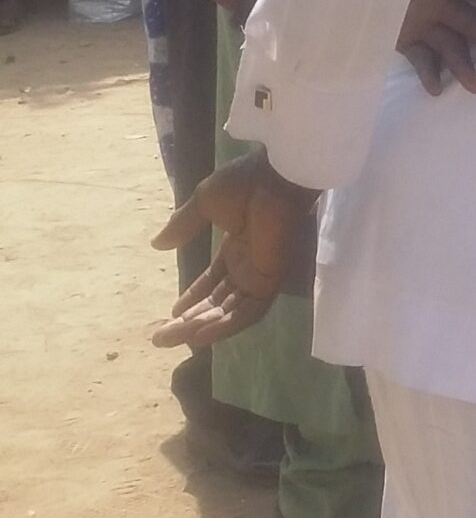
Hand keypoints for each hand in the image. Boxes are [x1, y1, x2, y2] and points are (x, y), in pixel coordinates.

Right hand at [149, 151, 317, 347]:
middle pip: (218, 301)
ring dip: (202, 327)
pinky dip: (226, 325)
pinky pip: (249, 310)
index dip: (194, 298)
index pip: (214, 281)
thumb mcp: (205, 203)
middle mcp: (249, 264)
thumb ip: (184, 225)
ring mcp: (261, 273)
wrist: (275, 177)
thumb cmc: (245, 182)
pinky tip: (199, 336)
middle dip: (190, 320)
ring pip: (230, 311)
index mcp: (237, 246)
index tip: (172, 315)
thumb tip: (157, 244)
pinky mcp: (272, 279)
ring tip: (172, 340)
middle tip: (161, 338)